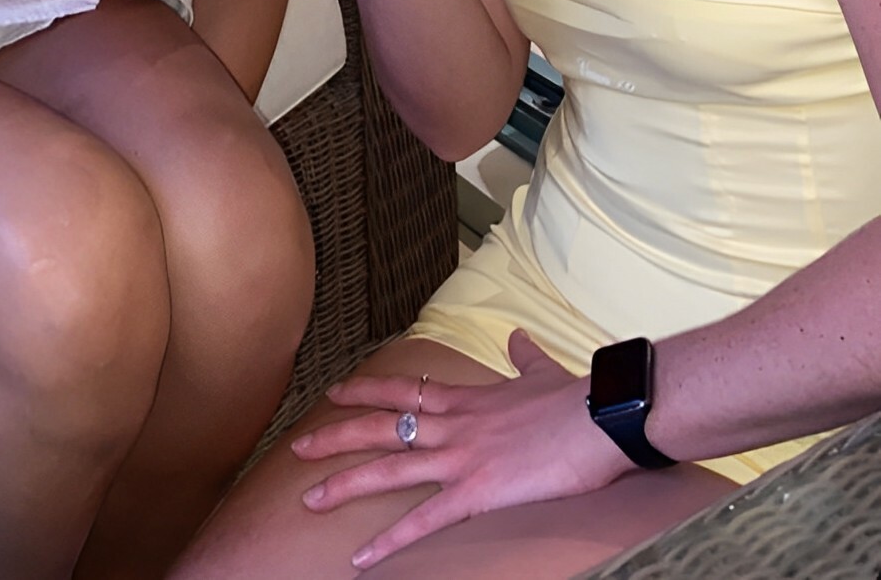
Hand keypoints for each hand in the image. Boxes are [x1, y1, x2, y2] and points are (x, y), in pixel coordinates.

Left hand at [290, 333, 631, 568]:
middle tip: (297, 446)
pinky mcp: (477, 491)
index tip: (335, 392)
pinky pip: (423, 521)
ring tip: (309, 498)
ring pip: (388, 468)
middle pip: (380, 425)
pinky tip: (362, 558)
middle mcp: (453, 423)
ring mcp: (461, 456)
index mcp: (467, 397)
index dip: (365, 391)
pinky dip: (389, 541)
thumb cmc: (575, 397)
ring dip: (345, 483)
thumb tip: (517, 336)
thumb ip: (522, 356)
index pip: (403, 390)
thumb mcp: (541, 370)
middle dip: (335, 435)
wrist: (598, 414)